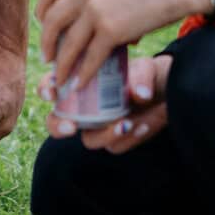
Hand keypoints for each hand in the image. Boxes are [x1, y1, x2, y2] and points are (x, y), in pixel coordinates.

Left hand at [35, 0, 213, 93]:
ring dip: (61, 65)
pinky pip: (90, 58)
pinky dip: (83, 74)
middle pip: (51, 21)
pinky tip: (80, 84)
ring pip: (68, 45)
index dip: (41, 12)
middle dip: (46, 43)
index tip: (43, 26)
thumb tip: (94, 25)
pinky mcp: (111, 30)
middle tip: (47, 58)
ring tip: (61, 77)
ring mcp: (96, 10)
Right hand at [43, 53, 171, 153]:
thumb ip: (142, 76)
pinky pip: (116, 146)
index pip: (53, 85)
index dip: (46, 88)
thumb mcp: (146, 68)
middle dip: (58, 126)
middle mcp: (84, 108)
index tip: (52, 91)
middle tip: (71, 126)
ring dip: (104, 135)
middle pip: (56, 122)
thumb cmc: (148, 75)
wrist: (169, 94)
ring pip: (89, 140)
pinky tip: (144, 125)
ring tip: (125, 124)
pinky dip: (129, 138)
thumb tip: (140, 94)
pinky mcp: (117, 140)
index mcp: (80, 82)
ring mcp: (99, 127)